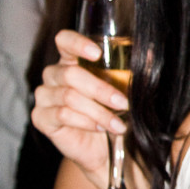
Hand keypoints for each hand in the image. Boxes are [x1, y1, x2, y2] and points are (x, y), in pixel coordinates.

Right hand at [32, 29, 129, 188]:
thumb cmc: (112, 111)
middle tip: (124, 103)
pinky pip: (62, 115)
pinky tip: (101, 128)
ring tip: (119, 124)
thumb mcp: (125, 89)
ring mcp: (44, 96)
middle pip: (70, 74)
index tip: (98, 53)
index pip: (65, 41)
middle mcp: (53, 74)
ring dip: (99, 111)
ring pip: (69, 97)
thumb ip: (133, 69)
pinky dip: (86, 122)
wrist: (105, 147)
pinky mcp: (41, 118)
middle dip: (101, 90)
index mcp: (71, 60)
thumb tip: (148, 53)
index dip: (77, 43)